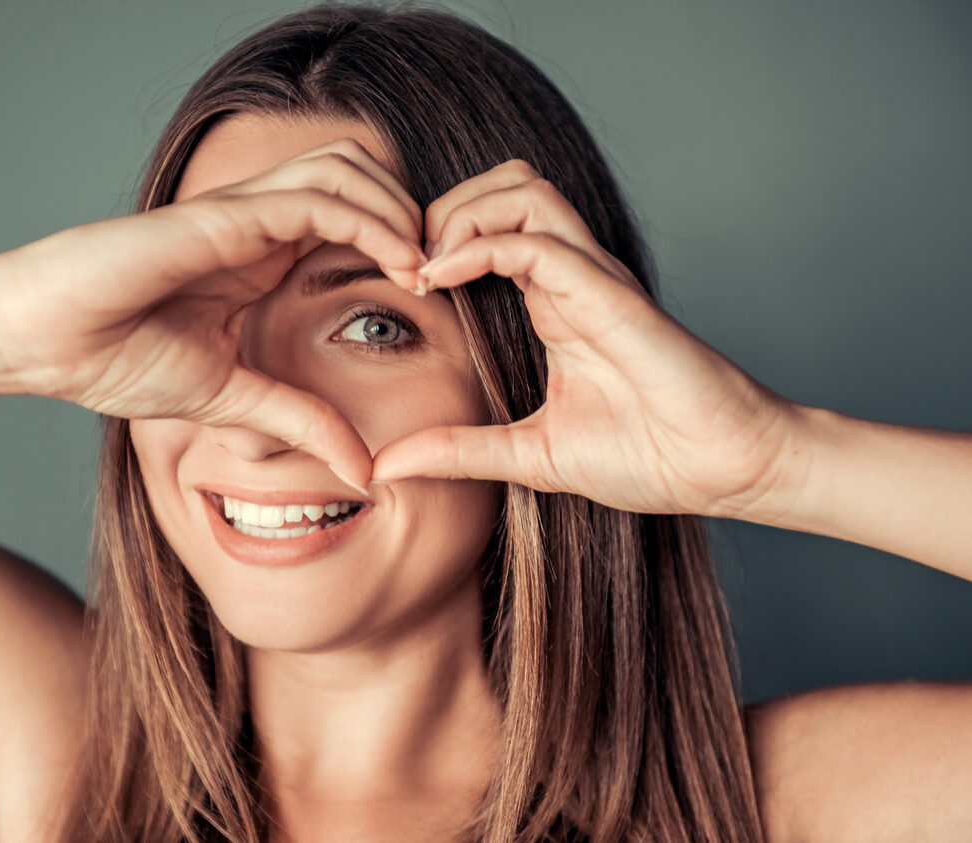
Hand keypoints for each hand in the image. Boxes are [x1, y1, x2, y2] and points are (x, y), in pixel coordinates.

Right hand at [0, 139, 426, 481]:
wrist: (42, 341)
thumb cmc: (115, 358)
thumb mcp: (234, 400)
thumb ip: (300, 422)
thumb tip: (364, 471)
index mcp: (262, 258)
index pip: (354, 222)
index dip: (403, 248)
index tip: (436, 299)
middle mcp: (259, 224)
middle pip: (363, 178)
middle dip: (414, 217)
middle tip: (445, 273)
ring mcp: (241, 212)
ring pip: (348, 169)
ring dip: (398, 209)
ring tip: (425, 267)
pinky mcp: (223, 215)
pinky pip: (317, 195)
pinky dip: (370, 219)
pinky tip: (397, 261)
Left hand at [370, 160, 801, 516]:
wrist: (722, 468)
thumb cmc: (647, 456)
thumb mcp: (528, 455)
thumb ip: (459, 452)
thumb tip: (387, 465)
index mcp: (553, 302)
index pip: (489, 228)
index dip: (435, 241)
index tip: (396, 286)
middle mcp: (572, 277)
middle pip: (504, 186)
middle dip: (442, 211)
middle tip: (405, 265)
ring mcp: (592, 278)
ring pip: (523, 190)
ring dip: (461, 216)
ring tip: (425, 269)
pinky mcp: (608, 294)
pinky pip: (539, 241)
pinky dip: (480, 246)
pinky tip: (439, 279)